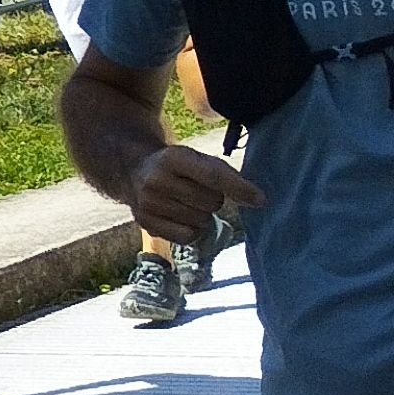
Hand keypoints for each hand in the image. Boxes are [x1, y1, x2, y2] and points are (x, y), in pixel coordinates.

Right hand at [128, 140, 265, 242]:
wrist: (132, 171)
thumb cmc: (176, 166)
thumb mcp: (196, 159)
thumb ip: (225, 175)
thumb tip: (257, 200)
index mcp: (173, 158)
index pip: (213, 176)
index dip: (239, 188)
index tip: (261, 200)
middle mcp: (156, 181)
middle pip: (210, 202)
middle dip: (213, 199)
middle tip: (198, 191)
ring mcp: (148, 204)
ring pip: (201, 221)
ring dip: (201, 215)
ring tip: (186, 203)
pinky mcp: (145, 223)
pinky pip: (187, 236)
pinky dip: (192, 230)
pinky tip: (181, 217)